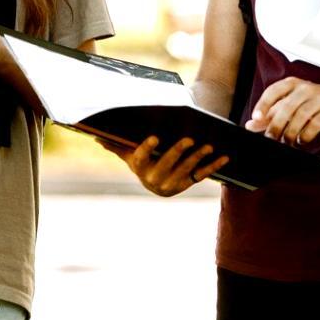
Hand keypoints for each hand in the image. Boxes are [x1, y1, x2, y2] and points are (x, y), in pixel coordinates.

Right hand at [103, 136, 228, 196]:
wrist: (157, 182)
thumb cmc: (143, 161)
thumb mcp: (129, 154)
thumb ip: (115, 146)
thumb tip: (95, 136)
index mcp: (139, 169)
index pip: (140, 159)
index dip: (146, 149)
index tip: (154, 137)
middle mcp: (155, 179)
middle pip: (166, 164)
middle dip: (178, 152)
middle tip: (189, 139)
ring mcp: (173, 183)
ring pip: (186, 170)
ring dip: (198, 158)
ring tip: (208, 145)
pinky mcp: (188, 184)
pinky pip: (202, 175)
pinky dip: (214, 166)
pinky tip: (224, 157)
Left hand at [245, 78, 319, 145]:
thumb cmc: (314, 102)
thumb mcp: (292, 103)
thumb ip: (271, 114)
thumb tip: (250, 125)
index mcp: (292, 84)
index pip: (273, 91)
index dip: (263, 104)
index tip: (256, 118)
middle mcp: (305, 89)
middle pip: (286, 107)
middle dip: (276, 125)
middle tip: (271, 138)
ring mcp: (319, 99)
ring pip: (300, 117)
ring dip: (290, 133)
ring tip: (288, 141)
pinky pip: (315, 124)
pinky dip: (306, 135)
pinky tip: (302, 140)